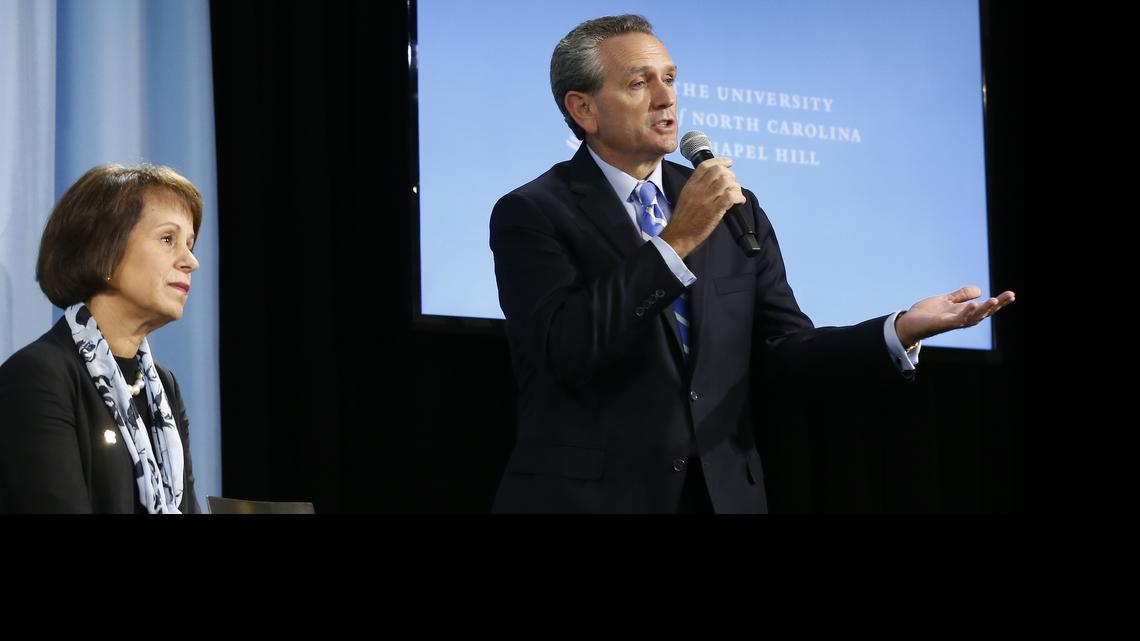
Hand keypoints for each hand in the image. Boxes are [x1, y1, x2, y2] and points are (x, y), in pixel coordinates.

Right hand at [659, 157, 746, 257]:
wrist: (678, 236)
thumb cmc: (683, 220)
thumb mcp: (686, 197)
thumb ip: (698, 187)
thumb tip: (715, 181)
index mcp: (691, 185)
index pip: (706, 165)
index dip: (720, 161)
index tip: (728, 162)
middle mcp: (698, 189)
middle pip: (719, 171)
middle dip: (731, 176)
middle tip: (733, 185)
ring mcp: (706, 199)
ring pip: (727, 182)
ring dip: (736, 187)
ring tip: (736, 195)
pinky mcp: (714, 210)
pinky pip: (731, 196)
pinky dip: (738, 197)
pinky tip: (739, 202)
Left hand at [895, 285, 1015, 345]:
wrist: (908, 323)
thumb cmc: (927, 314)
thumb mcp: (946, 301)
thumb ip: (961, 296)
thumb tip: (980, 290)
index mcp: (963, 313)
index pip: (985, 308)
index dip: (998, 303)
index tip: (1012, 294)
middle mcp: (961, 319)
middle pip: (983, 313)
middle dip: (997, 305)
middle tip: (1010, 295)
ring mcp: (952, 322)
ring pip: (972, 317)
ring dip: (984, 309)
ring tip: (995, 300)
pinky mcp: (941, 324)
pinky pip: (956, 320)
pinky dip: (965, 313)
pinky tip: (973, 304)